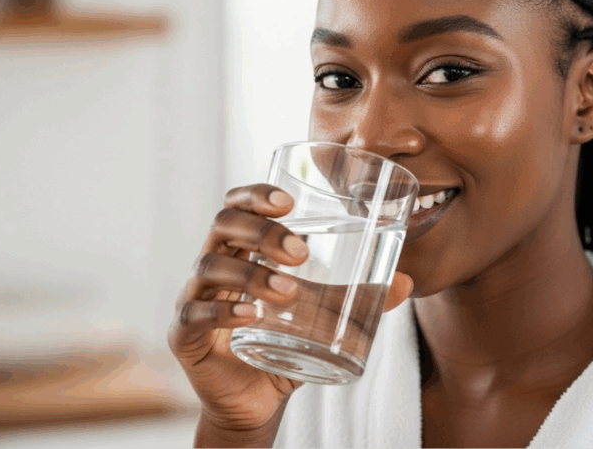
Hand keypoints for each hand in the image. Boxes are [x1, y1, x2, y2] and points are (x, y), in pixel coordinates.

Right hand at [168, 183, 414, 444]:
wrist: (257, 398)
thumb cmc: (286, 341)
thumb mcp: (326, 316)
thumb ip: (363, 297)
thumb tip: (407, 282)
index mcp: (241, 249)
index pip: (237, 205)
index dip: (255, 194)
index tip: (289, 201)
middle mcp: (214, 265)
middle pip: (223, 226)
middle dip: (262, 231)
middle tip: (301, 252)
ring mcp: (194, 298)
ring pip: (210, 267)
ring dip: (251, 273)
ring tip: (288, 289)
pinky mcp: (185, 335)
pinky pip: (194, 315)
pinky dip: (223, 312)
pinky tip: (252, 315)